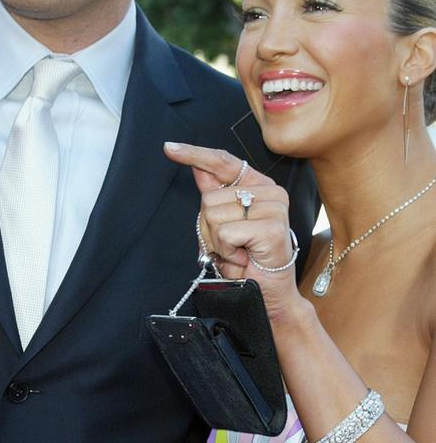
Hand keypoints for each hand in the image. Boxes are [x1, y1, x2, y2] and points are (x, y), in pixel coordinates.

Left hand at [164, 143, 301, 319]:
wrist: (267, 294)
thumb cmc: (247, 260)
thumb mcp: (223, 224)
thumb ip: (214, 195)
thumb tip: (198, 168)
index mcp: (259, 186)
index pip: (223, 162)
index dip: (194, 154)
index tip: (168, 148)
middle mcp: (270, 192)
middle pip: (209, 198)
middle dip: (208, 228)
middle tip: (230, 246)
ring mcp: (274, 208)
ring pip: (214, 215)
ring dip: (217, 242)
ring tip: (238, 252)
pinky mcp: (272, 228)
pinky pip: (225, 233)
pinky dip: (227, 252)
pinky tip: (244, 258)